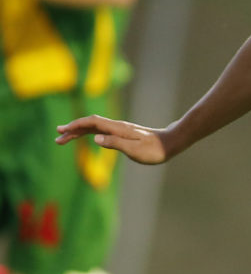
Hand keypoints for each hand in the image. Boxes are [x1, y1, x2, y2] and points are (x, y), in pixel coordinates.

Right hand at [55, 115, 169, 164]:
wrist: (170, 143)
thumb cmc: (154, 150)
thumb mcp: (135, 150)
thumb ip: (115, 143)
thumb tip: (95, 139)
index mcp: (117, 128)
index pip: (91, 123)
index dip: (75, 126)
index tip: (62, 131)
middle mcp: (117, 126)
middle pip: (90, 124)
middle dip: (73, 130)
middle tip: (57, 138)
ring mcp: (119, 129)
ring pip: (95, 128)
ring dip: (79, 132)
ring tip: (65, 138)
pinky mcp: (123, 133)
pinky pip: (102, 131)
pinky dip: (90, 133)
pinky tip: (87, 137)